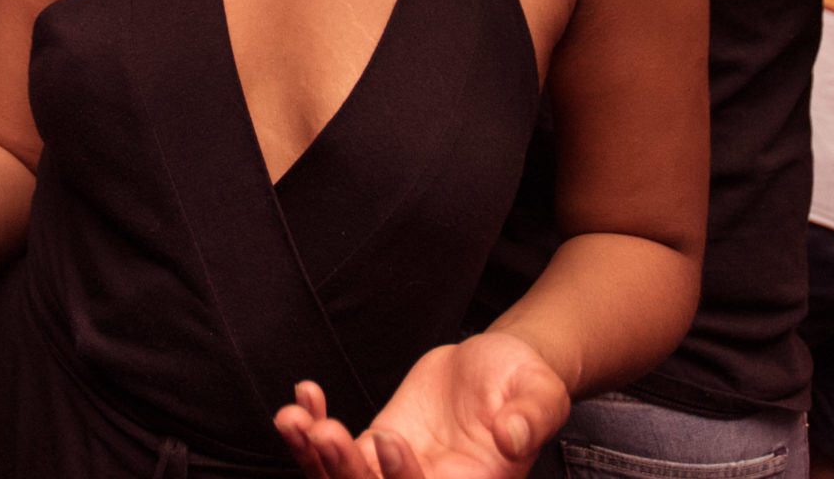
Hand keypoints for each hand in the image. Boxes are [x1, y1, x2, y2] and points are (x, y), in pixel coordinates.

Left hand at [274, 334, 569, 478]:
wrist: (494, 366)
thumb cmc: (524, 381)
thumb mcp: (539, 391)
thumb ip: (531, 416)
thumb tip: (515, 438)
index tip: (387, 439)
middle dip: (344, 473)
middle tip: (323, 432)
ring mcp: (393, 475)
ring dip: (313, 457)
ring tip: (293, 418)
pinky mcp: (370, 451)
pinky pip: (331, 452)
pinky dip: (309, 432)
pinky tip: (303, 397)